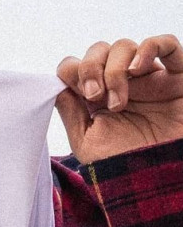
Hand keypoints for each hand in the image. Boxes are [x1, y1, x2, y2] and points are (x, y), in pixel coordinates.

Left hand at [56, 34, 182, 163]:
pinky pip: (168, 44)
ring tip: (118, 100)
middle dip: (90, 68)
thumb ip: (69, 110)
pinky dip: (149, 47)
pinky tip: (137, 69)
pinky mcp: (179, 79)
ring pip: (124, 46)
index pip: (76, 64)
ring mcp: (150, 79)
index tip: (81, 95)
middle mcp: (122, 84)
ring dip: (114, 68)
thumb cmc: (126, 166)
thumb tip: (56, 83)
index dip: (73, 71)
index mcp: (98, 96)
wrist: (161, 182)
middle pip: (98, 50)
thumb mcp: (86, 142)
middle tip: (95, 97)